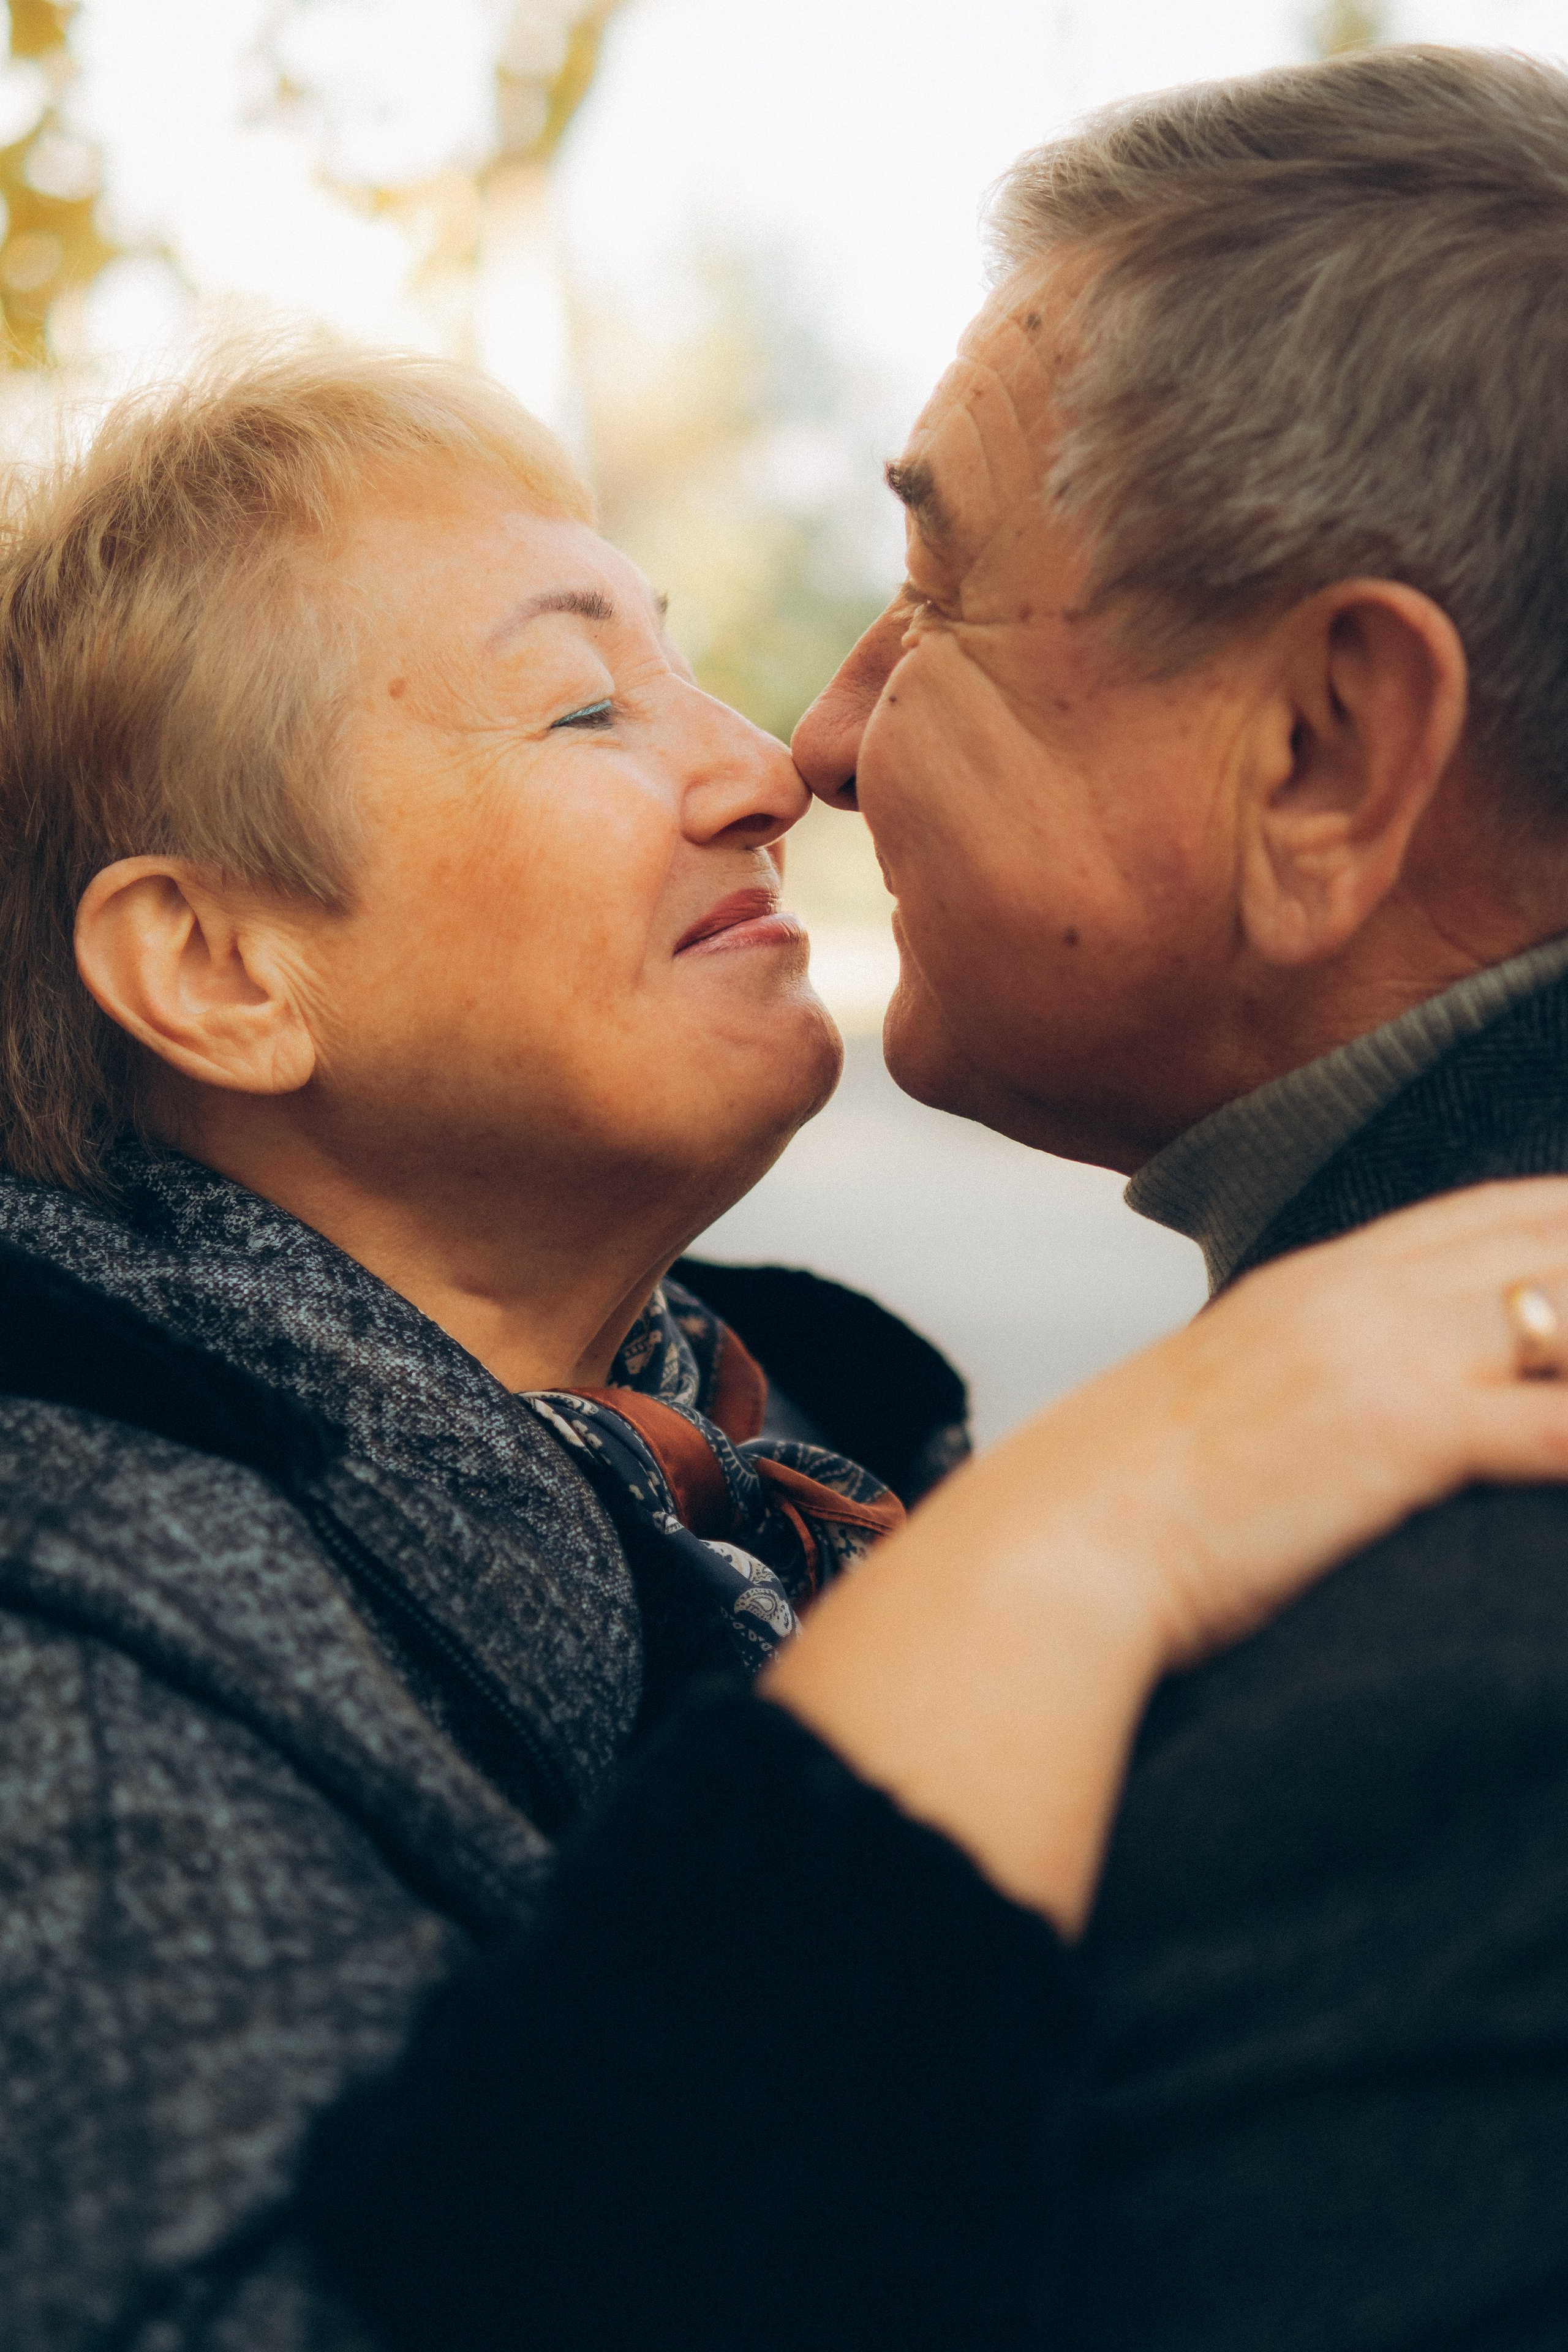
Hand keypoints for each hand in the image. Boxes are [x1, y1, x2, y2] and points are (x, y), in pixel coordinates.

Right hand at [764, 1178, 1567, 1931]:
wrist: (1059, 1547)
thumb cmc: (1129, 1501)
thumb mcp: (1222, 1398)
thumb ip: (1299, 1370)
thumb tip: (1347, 1401)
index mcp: (1317, 1282)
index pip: (1487, 1214)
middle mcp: (1359, 1296)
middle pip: (1547, 1242)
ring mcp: (1381, 1356)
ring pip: (1565, 1313)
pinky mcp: (1398, 1434)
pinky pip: (1554, 1424)